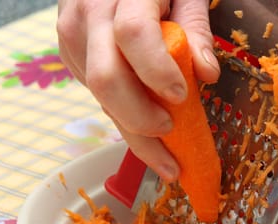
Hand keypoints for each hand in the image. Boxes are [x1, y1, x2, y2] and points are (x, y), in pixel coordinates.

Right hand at [57, 0, 219, 181]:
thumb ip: (196, 29)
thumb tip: (207, 74)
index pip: (134, 35)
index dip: (157, 71)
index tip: (181, 96)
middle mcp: (89, 15)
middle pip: (106, 79)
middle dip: (140, 118)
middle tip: (171, 136)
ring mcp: (74, 38)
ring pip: (99, 96)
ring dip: (133, 129)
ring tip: (164, 153)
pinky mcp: (70, 57)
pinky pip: (98, 96)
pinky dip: (123, 116)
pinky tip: (145, 124)